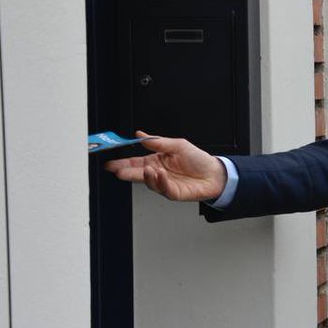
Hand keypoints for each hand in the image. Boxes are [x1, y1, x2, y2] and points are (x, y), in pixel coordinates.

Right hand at [104, 131, 226, 201]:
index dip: (123, 162)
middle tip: (117, 171)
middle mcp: (158, 173)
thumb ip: (158, 141)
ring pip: (149, 182)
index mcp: (156, 161)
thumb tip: (139, 134)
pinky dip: (160, 181)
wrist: (215, 173)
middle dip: (126, 172)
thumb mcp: (178, 145)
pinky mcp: (173, 193)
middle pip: (138, 174)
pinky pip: (164, 188)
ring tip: (146, 170)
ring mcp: (164, 184)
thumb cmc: (198, 159)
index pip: (135, 162)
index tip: (111, 162)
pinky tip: (160, 174)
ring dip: (145, 176)